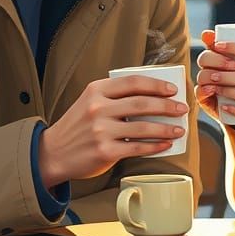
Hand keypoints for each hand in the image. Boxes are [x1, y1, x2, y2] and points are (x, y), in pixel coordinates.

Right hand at [37, 77, 188, 186]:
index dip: (156, 85)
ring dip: (166, 128)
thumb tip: (152, 99)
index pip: (133, 82)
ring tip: (179, 129)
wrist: (52, 153)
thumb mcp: (89, 102)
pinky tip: (165, 144)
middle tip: (182, 108)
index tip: (172, 89)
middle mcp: (98, 108)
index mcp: (96, 90)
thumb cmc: (77, 127)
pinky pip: (137, 147)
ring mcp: (101, 130)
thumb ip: (114, 98)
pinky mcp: (105, 151)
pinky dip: (155, 146)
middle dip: (167, 106)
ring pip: (143, 126)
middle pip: (142, 103)